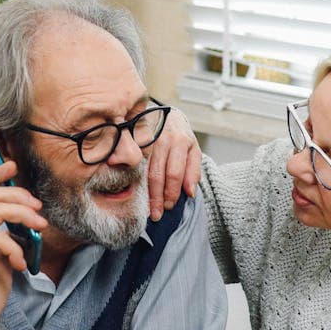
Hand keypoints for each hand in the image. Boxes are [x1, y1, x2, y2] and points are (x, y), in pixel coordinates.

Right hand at [147, 105, 201, 220]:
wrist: (166, 115)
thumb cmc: (182, 137)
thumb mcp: (194, 150)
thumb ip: (193, 171)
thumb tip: (190, 193)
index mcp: (180, 142)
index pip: (175, 173)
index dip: (172, 192)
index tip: (169, 206)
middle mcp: (162, 140)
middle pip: (158, 174)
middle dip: (157, 197)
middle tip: (157, 214)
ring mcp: (147, 140)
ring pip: (145, 171)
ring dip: (147, 193)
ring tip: (149, 209)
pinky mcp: (136, 142)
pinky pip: (136, 165)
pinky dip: (137, 181)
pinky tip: (138, 193)